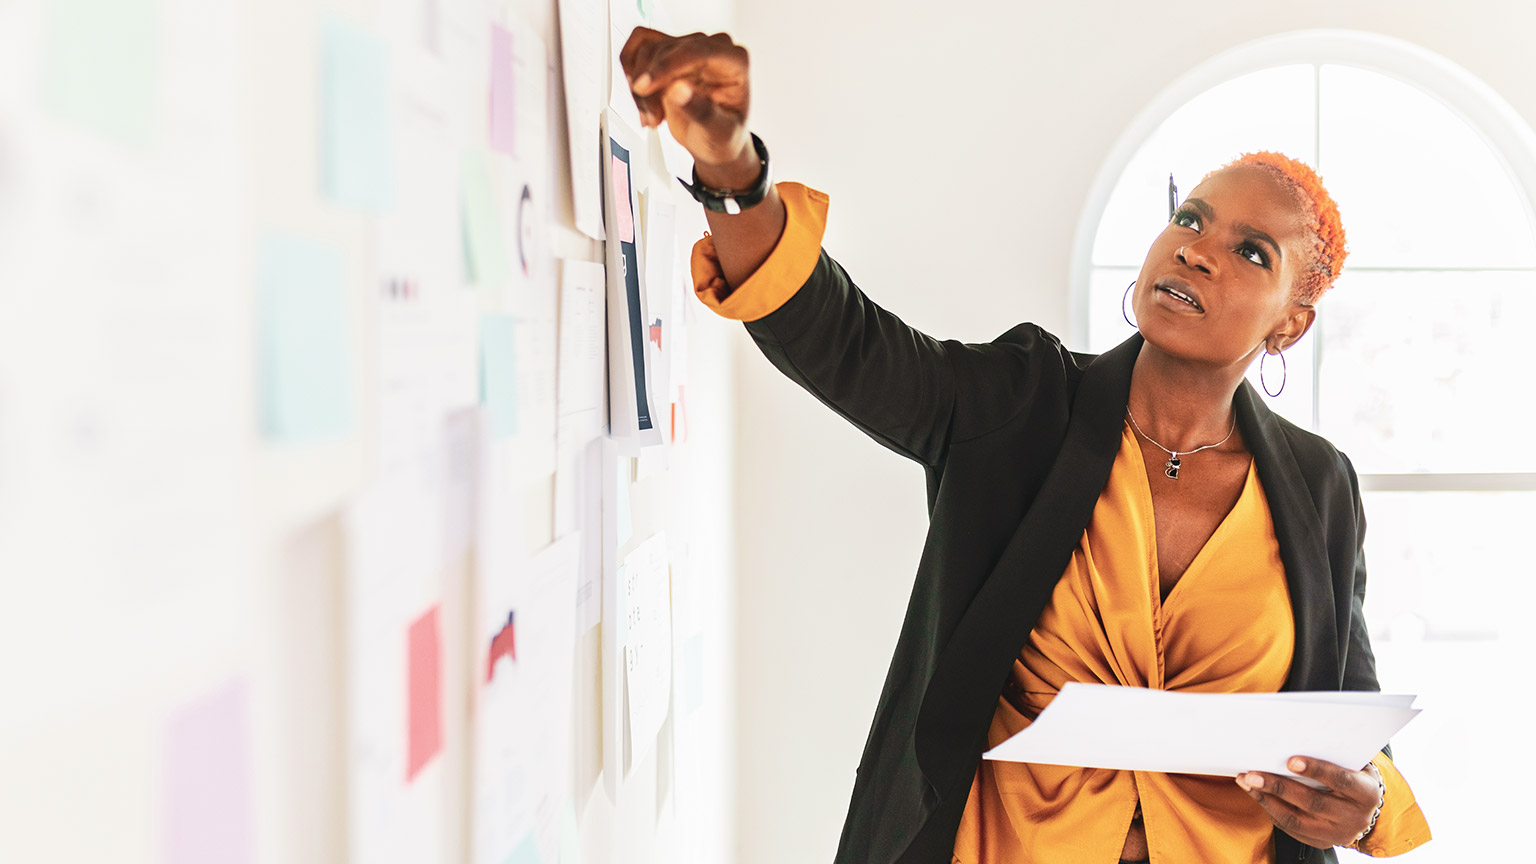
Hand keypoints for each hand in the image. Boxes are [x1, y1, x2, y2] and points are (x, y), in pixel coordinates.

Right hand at [619, 27, 754, 179]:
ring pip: (648, 49)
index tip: (644, 87)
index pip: (694, 50)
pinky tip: (641, 97)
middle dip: (651, 87)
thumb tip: (679, 89)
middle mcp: (712, 48)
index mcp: (735, 61)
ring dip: (640, 86)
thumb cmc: (723, 135)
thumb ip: (702, 111)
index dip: (665, 67)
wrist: (713, 141)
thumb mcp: (719, 132)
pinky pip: (639, 46)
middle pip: (665, 49)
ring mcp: (689, 47)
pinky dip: (631, 72)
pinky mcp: (669, 51)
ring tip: (652, 116)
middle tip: (653, 118)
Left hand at [1236, 756, 1381, 847]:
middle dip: (1279, 787)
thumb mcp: (1353, 763)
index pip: (1342, 780)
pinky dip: (1270, 809)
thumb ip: (1332, 753)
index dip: (1317, 770)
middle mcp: (1355, 817)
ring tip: (1246, 781)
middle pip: (1313, 803)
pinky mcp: (1321, 842)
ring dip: (1266, 799)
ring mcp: (1337, 833)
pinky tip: (1255, 793)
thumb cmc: (1352, 774)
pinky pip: (1290, 828)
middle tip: (1252, 774)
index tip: (1291, 760)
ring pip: (1296, 820)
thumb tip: (1294, 735)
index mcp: (1367, 793)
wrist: (1364, 808)